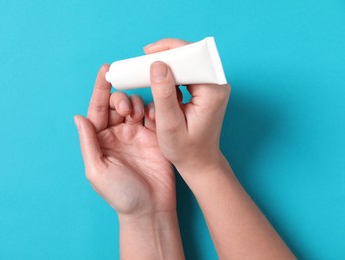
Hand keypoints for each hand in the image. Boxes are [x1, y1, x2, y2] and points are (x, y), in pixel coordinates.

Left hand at [74, 64, 175, 216]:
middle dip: (119, 98)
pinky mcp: (155, 136)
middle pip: (116, 103)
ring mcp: (137, 133)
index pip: (97, 109)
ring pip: (135, 105)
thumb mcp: (97, 169)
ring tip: (137, 116)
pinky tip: (151, 116)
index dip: (100, 89)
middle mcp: (117, 133)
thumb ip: (88, 142)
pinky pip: (152, 114)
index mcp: (100, 140)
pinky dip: (152, 109)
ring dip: (135, 103)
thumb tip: (78, 117)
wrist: (151, 208)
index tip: (106, 70)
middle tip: (125, 110)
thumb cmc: (121, 194)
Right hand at [144, 39, 230, 174]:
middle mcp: (216, 84)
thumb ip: (164, 95)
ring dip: (166, 65)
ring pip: (187, 63)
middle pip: (190, 57)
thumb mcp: (170, 124)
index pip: (191, 57)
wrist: (200, 162)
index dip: (168, 50)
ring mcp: (212, 86)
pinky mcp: (206, 90)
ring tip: (146, 70)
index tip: (146, 53)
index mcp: (212, 91)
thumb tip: (157, 64)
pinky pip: (187, 73)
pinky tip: (158, 81)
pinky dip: (171, 74)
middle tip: (142, 62)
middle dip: (165, 56)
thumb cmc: (186, 149)